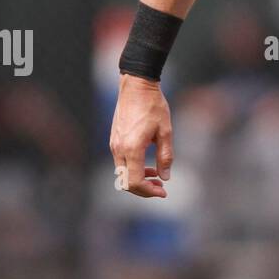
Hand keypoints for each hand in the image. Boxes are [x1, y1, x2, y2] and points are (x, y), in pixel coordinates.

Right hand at [109, 74, 173, 198]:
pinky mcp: (114, 140)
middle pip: (126, 183)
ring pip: (122, 174)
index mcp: (132, 148)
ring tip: (156, 177)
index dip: (149, 192)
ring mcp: (114, 145)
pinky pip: (121, 163)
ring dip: (138, 180)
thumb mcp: (165, 132)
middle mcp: (119, 149)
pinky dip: (133, 170)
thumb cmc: (153, 106)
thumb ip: (165, 157)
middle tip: (161, 188)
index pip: (135, 182)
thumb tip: (165, 177)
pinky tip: (147, 166)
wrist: (136, 86)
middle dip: (144, 190)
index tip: (163, 191)